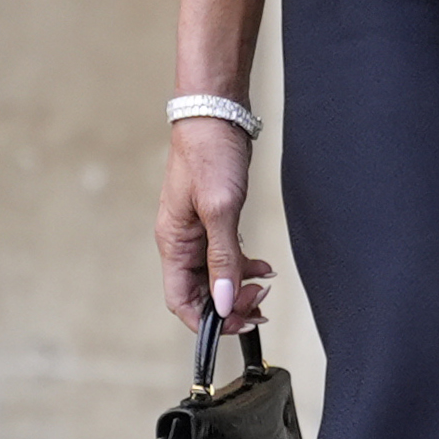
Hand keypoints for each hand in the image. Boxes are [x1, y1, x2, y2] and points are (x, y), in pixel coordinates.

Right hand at [156, 120, 274, 334]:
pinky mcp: (213, 220)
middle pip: (200, 292)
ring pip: (215, 276)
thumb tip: (224, 302)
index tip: (238, 323)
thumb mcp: (220, 208)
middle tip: (260, 304)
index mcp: (173, 243)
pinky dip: (244, 265)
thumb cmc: (209, 154)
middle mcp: (182, 242)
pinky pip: (225, 255)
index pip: (181, 300)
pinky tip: (263, 266)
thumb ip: (223, 258)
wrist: (216, 116)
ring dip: (239, 287)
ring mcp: (197, 232)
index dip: (207, 320)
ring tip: (265, 287)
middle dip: (230, 304)